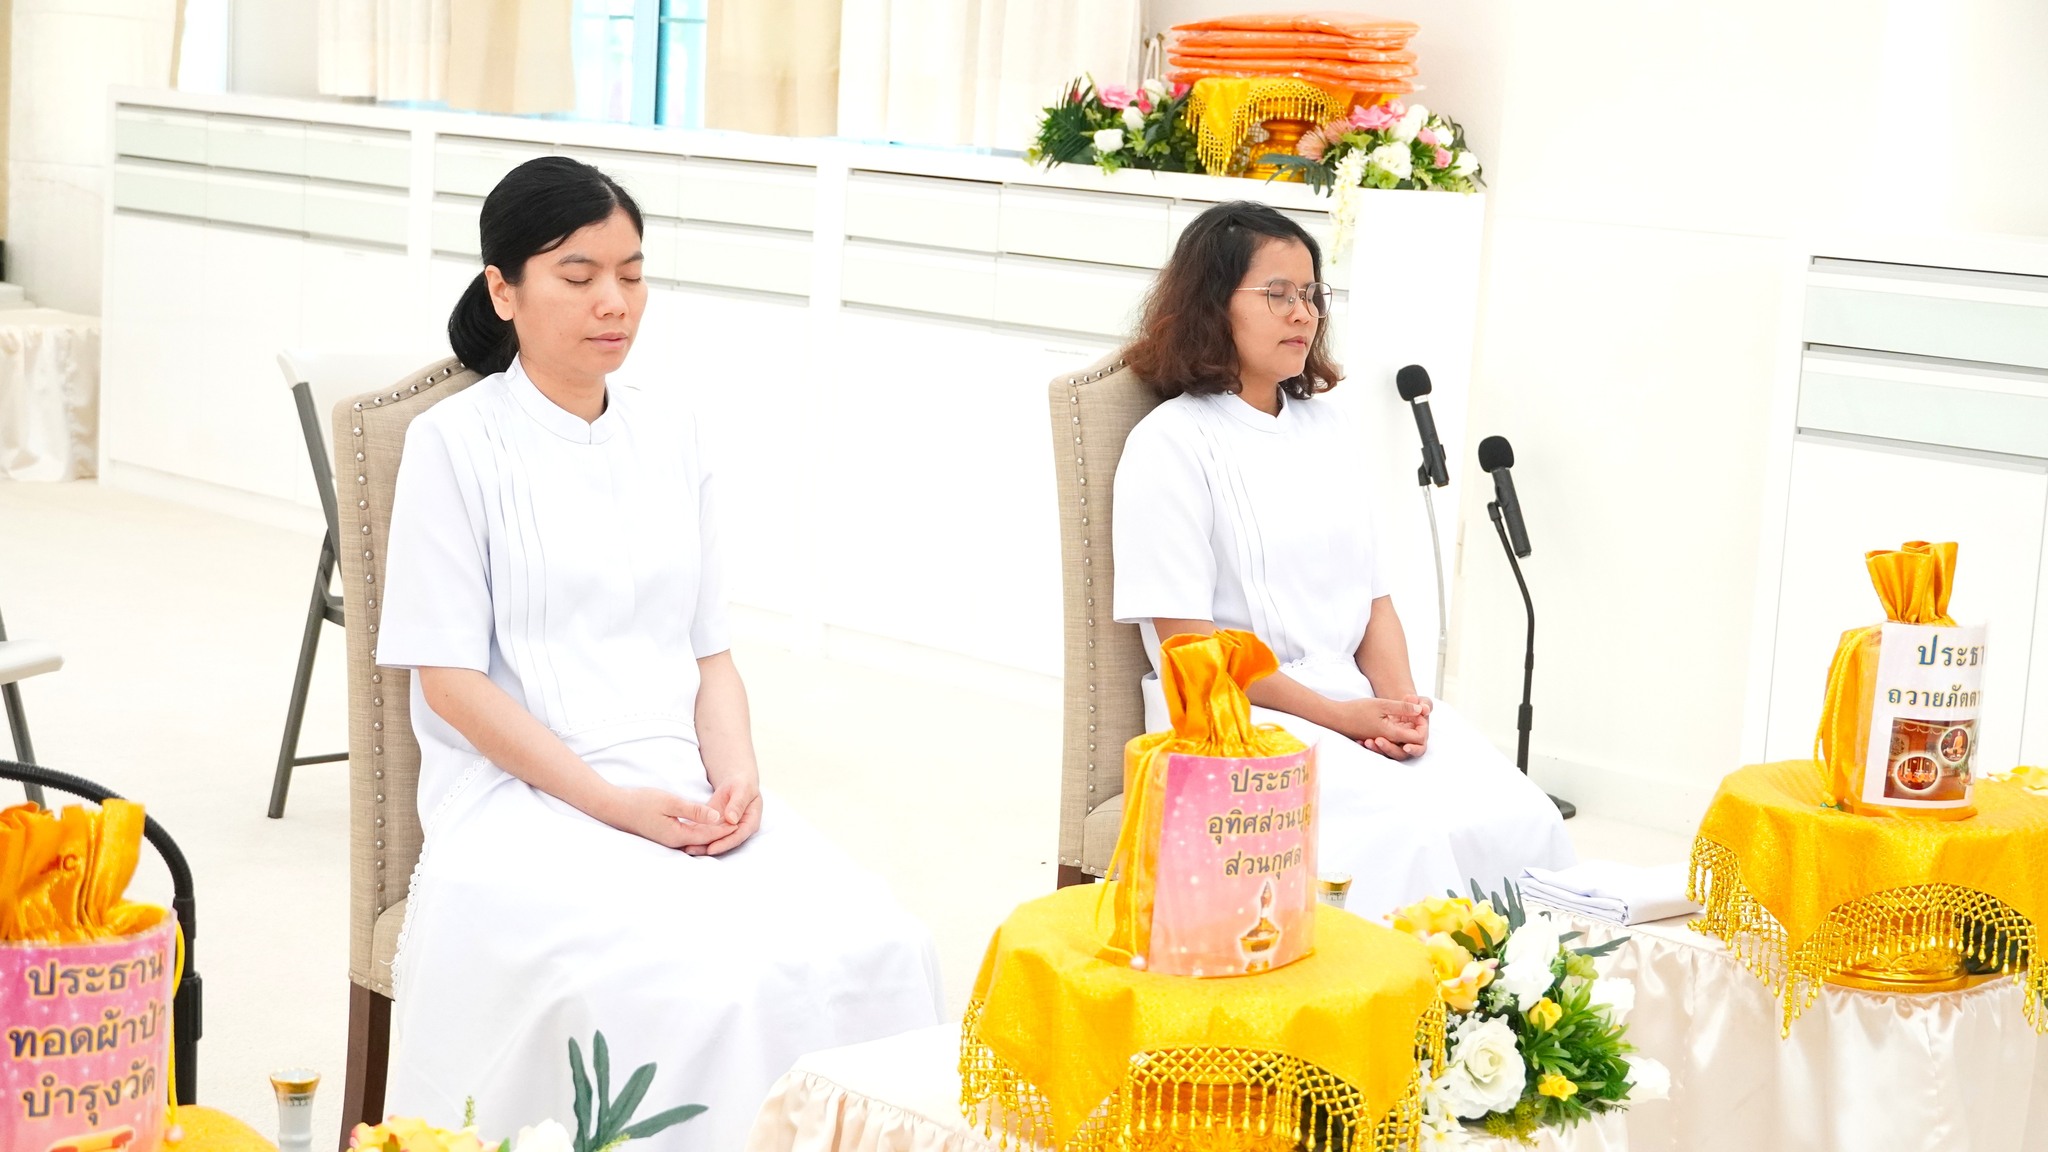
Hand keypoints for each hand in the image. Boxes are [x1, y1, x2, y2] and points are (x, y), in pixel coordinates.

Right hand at [597, 786, 729, 849]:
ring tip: (729, 823)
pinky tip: (707, 821)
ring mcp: (669, 839)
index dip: (725, 829)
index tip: (740, 822)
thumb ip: (693, 810)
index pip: (708, 835)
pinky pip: (688, 833)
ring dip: (712, 831)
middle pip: (705, 839)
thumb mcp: (670, 803)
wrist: (616, 807)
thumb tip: (716, 817)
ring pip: (697, 837)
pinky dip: (700, 828)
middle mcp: (675, 841)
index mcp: (678, 836)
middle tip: (740, 824)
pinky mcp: (665, 833)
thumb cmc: (641, 802)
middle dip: (722, 832)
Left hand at [690, 774, 761, 855]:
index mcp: (750, 823)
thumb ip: (738, 804)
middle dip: (707, 848)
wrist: (736, 783)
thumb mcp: (742, 790)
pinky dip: (694, 835)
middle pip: (723, 842)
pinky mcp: (715, 826)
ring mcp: (726, 829)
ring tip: (684, 848)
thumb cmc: (742, 784)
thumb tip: (732, 820)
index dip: (724, 844)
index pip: (737, 837)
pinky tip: (683, 839)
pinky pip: (705, 832)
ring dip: (699, 845)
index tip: (711, 849)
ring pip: (713, 840)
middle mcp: (738, 830)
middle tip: (692, 850)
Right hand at [1329, 697, 1428, 759]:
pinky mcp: (1376, 740)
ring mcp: (1381, 743)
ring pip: (1401, 739)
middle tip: (1414, 710)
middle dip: (1416, 726)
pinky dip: (1396, 728)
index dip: (1422, 725)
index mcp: (1391, 734)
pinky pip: (1392, 739)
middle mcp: (1388, 742)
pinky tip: (1394, 716)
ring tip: (1405, 711)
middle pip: (1411, 740)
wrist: (1335, 718)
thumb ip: (1402, 707)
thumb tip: (1420, 710)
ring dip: (1406, 726)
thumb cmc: (1356, 710)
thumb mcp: (1382, 704)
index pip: (1417, 738)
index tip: (1417, 711)